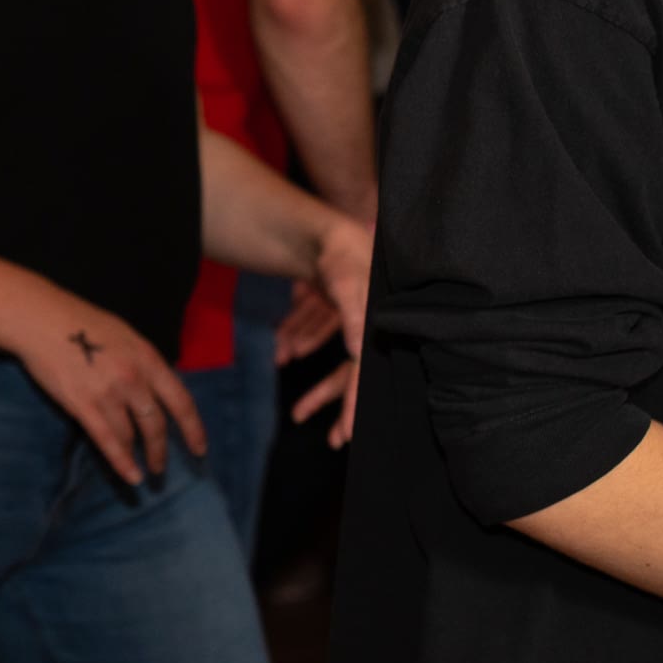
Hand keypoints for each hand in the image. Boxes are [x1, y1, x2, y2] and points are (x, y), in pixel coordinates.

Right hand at [13, 300, 205, 486]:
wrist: (40, 319)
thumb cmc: (80, 321)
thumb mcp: (125, 336)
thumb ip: (142, 363)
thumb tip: (152, 388)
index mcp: (148, 359)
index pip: (181, 402)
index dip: (193, 429)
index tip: (200, 449)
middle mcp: (133, 379)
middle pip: (156, 424)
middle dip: (161, 450)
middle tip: (162, 468)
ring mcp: (108, 394)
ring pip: (131, 435)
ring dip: (140, 457)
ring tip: (144, 471)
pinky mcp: (82, 405)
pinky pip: (107, 441)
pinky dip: (122, 463)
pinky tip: (131, 477)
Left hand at [286, 212, 373, 448]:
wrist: (324, 223)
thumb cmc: (340, 249)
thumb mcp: (346, 279)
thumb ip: (352, 315)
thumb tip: (357, 354)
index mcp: (377, 323)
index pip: (366, 372)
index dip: (357, 404)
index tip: (347, 434)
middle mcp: (370, 322)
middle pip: (357, 373)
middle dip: (342, 404)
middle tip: (333, 440)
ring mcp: (353, 313)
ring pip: (338, 357)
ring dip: (318, 381)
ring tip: (299, 412)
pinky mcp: (337, 302)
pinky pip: (322, 329)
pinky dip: (302, 340)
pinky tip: (285, 353)